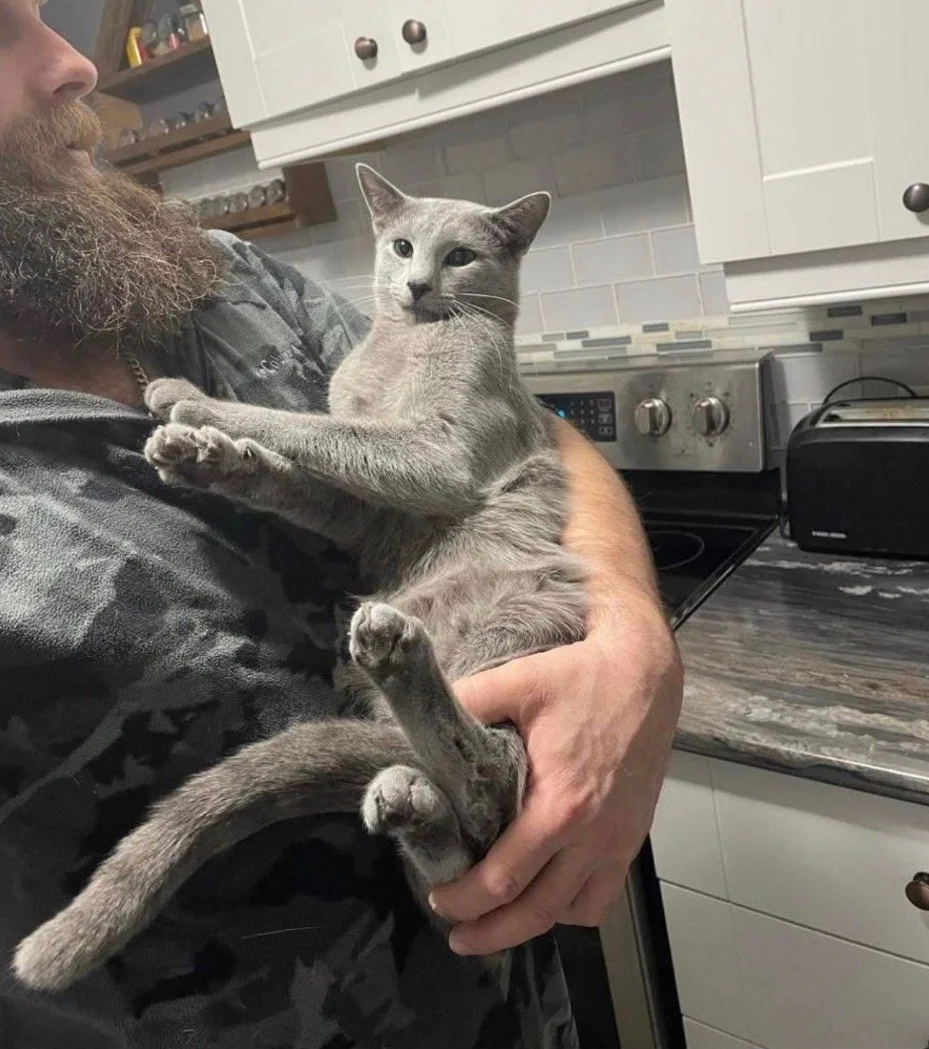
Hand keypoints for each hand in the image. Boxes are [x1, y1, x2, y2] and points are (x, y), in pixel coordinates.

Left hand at [431, 592, 681, 954]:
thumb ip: (465, 703)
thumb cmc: (581, 677)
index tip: (438, 897)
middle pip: (537, 912)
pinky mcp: (633, 837)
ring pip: (574, 912)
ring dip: (533, 925)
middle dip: (491, 933)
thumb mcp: (516, 682)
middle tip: (457, 937)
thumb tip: (418, 723)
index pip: (504, 878)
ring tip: (499, 922)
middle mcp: (594, 835)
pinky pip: (604, 895)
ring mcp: (618, 841)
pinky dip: (574, 907)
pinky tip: (550, 897)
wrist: (645, 672)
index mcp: (560, 805)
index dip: (465, 899)